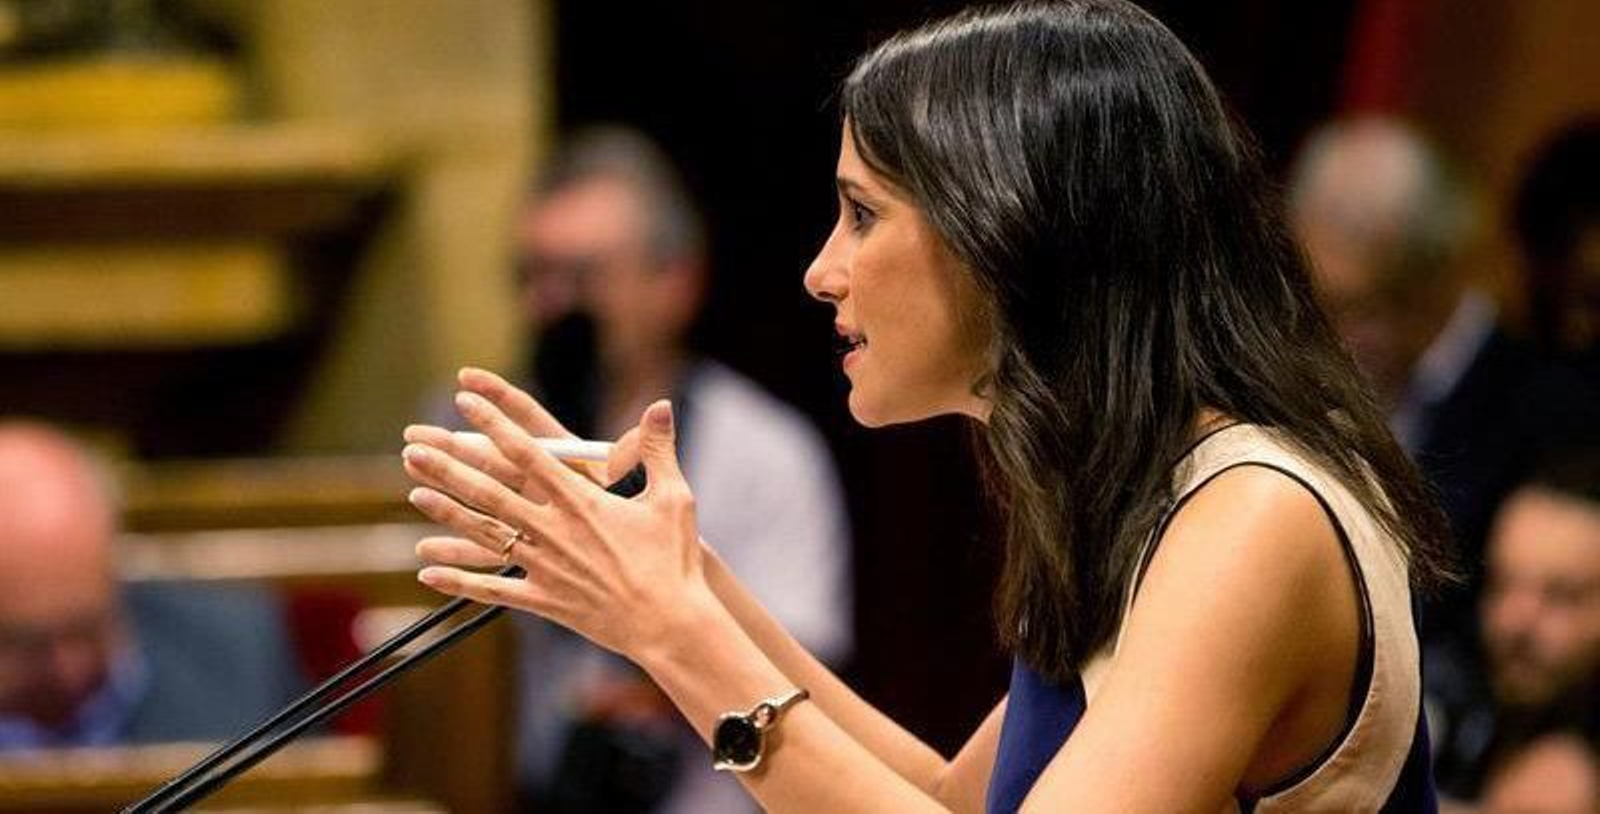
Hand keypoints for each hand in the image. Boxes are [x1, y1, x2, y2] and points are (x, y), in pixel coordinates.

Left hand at [402, 384, 710, 657]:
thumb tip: (661, 406)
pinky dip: (459, 581)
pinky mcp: (543, 600)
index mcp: (582, 502)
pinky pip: (493, 589)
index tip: (465, 404)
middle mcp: (555, 530)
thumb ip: (657, 450)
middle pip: (491, 491)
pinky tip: (428, 572)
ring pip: (486, 535)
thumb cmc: (673, 560)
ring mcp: (545, 566)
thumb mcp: (673, 497)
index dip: (493, 426)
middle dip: (451, 466)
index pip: (527, 454)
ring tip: (415, 493)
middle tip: (415, 447)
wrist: (669, 623)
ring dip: (447, 513)